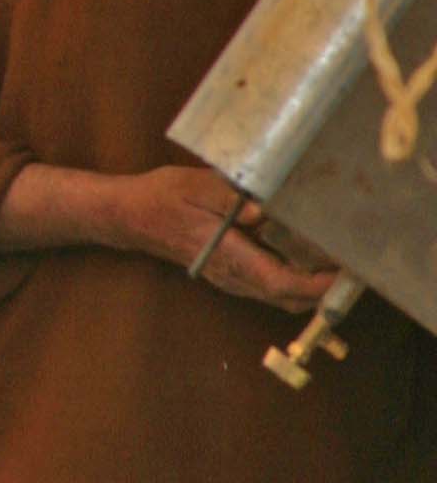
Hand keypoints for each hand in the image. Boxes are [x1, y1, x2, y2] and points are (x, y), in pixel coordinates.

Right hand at [110, 166, 337, 316]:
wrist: (129, 217)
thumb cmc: (160, 199)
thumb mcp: (193, 186)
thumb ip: (228, 197)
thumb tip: (264, 210)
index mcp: (225, 254)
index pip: (279, 281)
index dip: (315, 284)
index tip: (343, 274)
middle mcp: (231, 275)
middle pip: (287, 297)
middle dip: (322, 290)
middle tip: (353, 267)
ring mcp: (229, 279)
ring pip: (280, 296)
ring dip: (310, 288)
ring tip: (337, 264)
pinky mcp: (229, 275)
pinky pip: (269, 288)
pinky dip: (294, 281)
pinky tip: (306, 259)